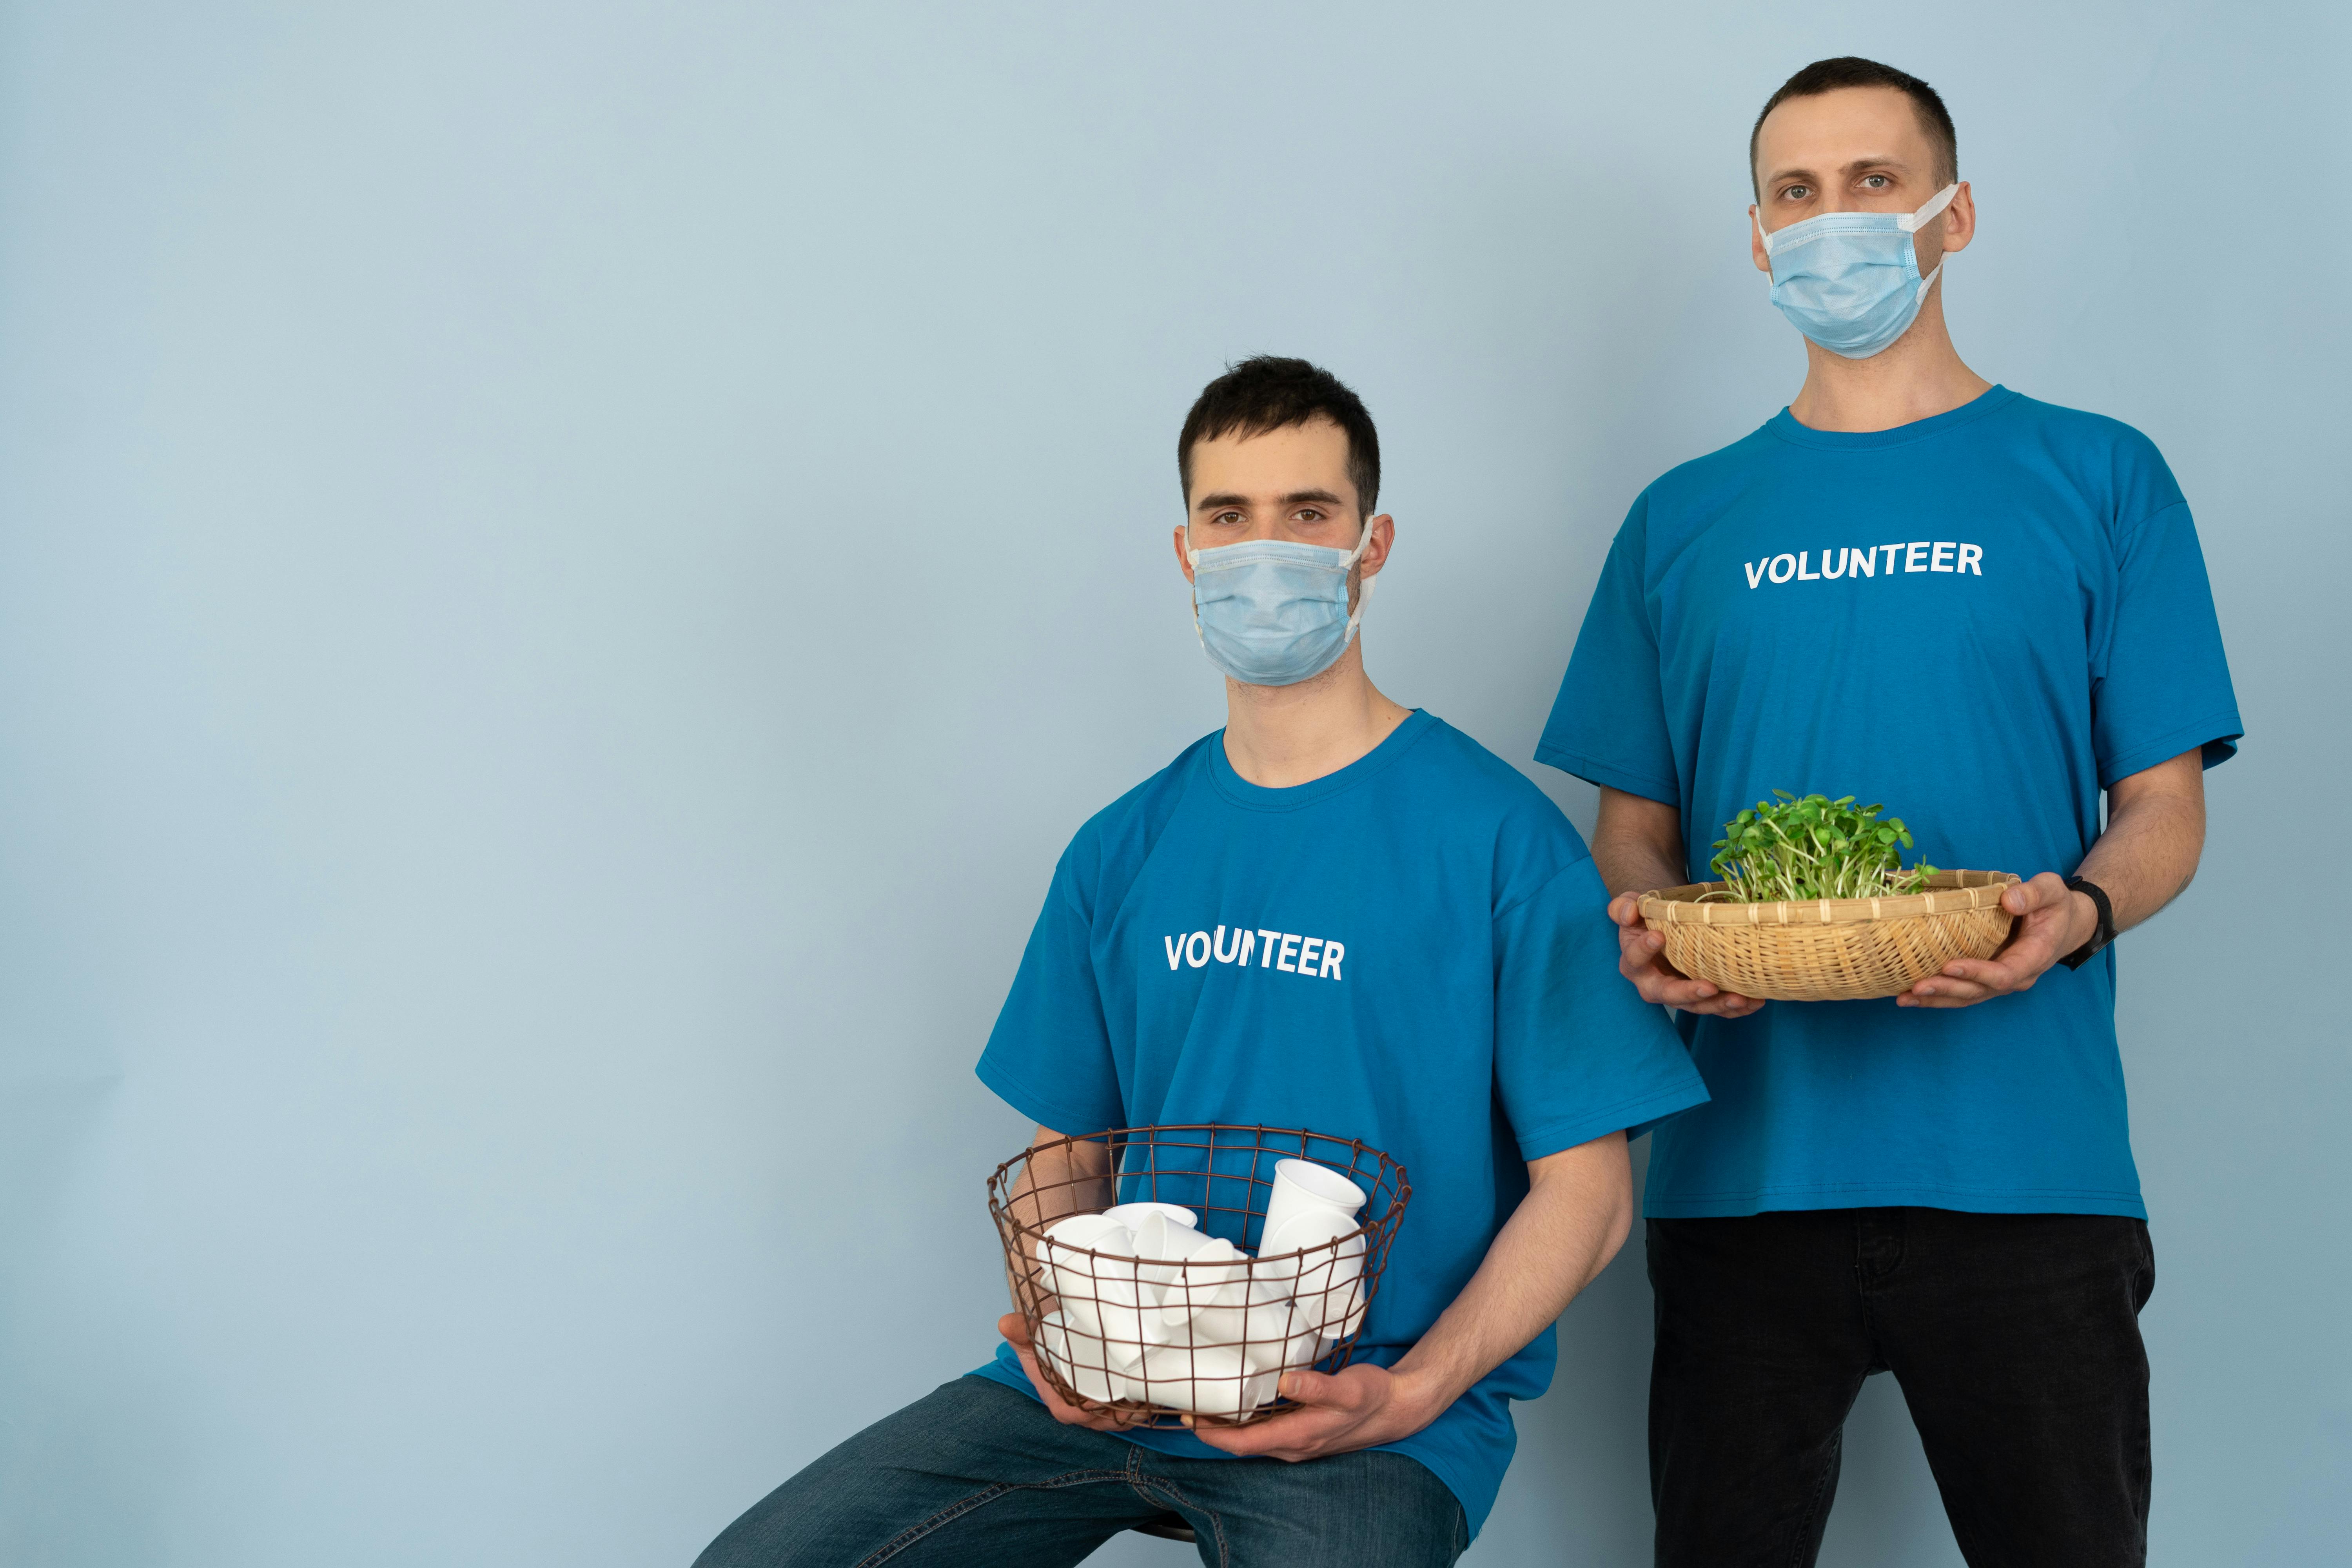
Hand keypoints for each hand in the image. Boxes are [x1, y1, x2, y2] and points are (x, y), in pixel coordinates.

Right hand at [997, 1313, 1144, 1431]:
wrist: (1055, 1337)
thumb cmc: (1043, 1340)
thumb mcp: (1030, 1334)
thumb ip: (1020, 1329)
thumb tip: (1005, 1323)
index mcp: (1056, 1398)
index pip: (1072, 1413)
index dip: (1087, 1414)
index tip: (1104, 1404)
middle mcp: (1074, 1407)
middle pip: (1098, 1421)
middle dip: (1118, 1417)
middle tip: (1137, 1403)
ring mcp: (1091, 1407)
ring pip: (1113, 1420)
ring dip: (1131, 1417)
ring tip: (1147, 1403)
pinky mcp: (1106, 1403)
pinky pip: (1122, 1415)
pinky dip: (1136, 1411)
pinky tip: (1150, 1403)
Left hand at [1186, 1363, 1437, 1462]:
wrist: (1397, 1408)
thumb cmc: (1372, 1396)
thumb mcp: (1347, 1387)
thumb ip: (1316, 1387)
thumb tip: (1284, 1382)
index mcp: (1299, 1437)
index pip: (1244, 1444)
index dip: (1213, 1434)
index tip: (1190, 1418)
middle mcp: (1295, 1446)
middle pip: (1243, 1445)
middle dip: (1214, 1430)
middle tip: (1190, 1405)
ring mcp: (1300, 1443)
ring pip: (1255, 1440)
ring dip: (1230, 1427)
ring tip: (1208, 1402)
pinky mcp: (1305, 1434)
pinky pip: (1268, 1433)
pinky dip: (1249, 1423)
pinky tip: (1243, 1403)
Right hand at [1608, 891, 1764, 1018]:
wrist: (1666, 928)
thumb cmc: (1648, 916)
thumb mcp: (1631, 906)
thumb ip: (1623, 907)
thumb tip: (1630, 914)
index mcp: (1634, 963)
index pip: (1635, 959)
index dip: (1644, 949)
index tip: (1658, 936)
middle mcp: (1654, 985)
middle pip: (1668, 994)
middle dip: (1690, 992)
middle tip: (1709, 987)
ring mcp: (1680, 994)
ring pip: (1697, 1006)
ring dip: (1719, 1005)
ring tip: (1741, 998)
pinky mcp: (1701, 998)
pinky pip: (1717, 1007)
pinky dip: (1737, 1008)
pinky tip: (1756, 1001)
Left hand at [1900, 872, 2095, 1008]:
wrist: (2064, 923)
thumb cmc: (2055, 905)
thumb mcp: (2052, 890)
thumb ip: (2033, 894)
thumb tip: (2009, 900)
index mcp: (2034, 956)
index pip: (2005, 973)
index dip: (1977, 972)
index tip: (1950, 966)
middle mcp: (2017, 976)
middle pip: (1981, 990)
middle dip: (1948, 989)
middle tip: (1917, 987)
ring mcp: (2001, 980)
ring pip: (1968, 996)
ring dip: (1937, 999)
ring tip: (1905, 998)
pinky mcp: (1987, 977)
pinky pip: (1963, 991)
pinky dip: (1938, 995)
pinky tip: (1911, 995)